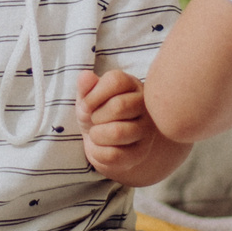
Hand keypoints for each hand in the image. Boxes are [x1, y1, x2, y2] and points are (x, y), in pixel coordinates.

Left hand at [75, 68, 173, 183]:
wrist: (100, 142)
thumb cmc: (96, 113)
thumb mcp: (87, 97)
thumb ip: (85, 86)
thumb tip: (85, 76)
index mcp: (132, 85)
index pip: (115, 81)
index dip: (93, 94)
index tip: (86, 104)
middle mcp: (146, 106)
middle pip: (119, 106)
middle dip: (96, 115)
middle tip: (95, 119)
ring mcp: (146, 131)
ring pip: (117, 133)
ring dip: (96, 134)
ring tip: (98, 133)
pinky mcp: (140, 153)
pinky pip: (113, 155)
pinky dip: (98, 152)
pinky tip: (101, 147)